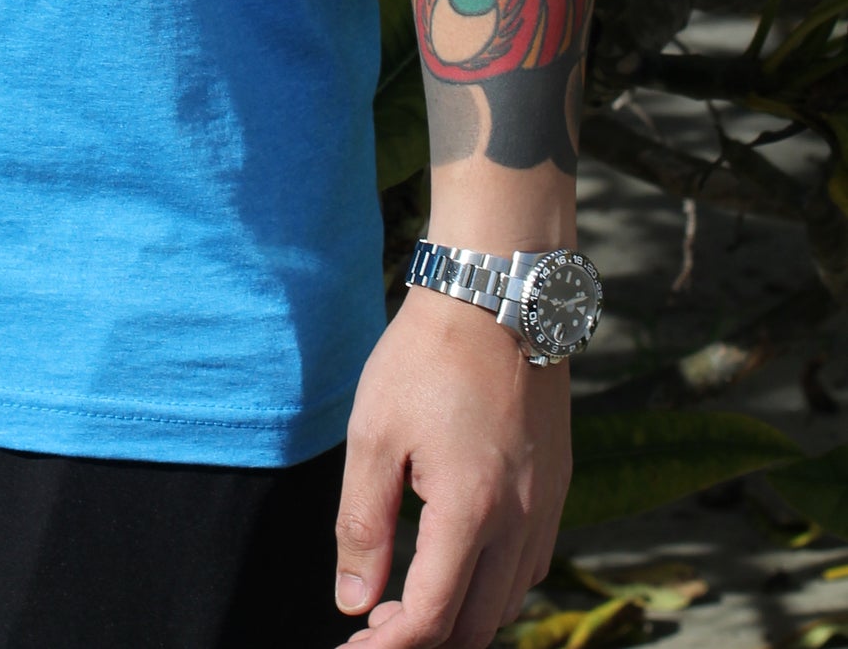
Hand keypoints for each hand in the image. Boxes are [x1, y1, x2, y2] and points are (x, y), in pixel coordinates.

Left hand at [334, 287, 570, 646]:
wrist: (495, 294)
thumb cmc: (425, 357)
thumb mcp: (374, 435)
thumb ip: (362, 525)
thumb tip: (353, 603)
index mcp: (470, 511)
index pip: (431, 619)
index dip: (387, 647)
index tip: (352, 647)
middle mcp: (520, 521)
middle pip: (475, 626)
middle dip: (423, 641)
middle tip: (374, 625)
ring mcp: (546, 507)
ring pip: (508, 603)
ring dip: (460, 616)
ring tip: (407, 597)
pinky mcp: (556, 488)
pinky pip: (529, 566)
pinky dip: (493, 586)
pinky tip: (455, 560)